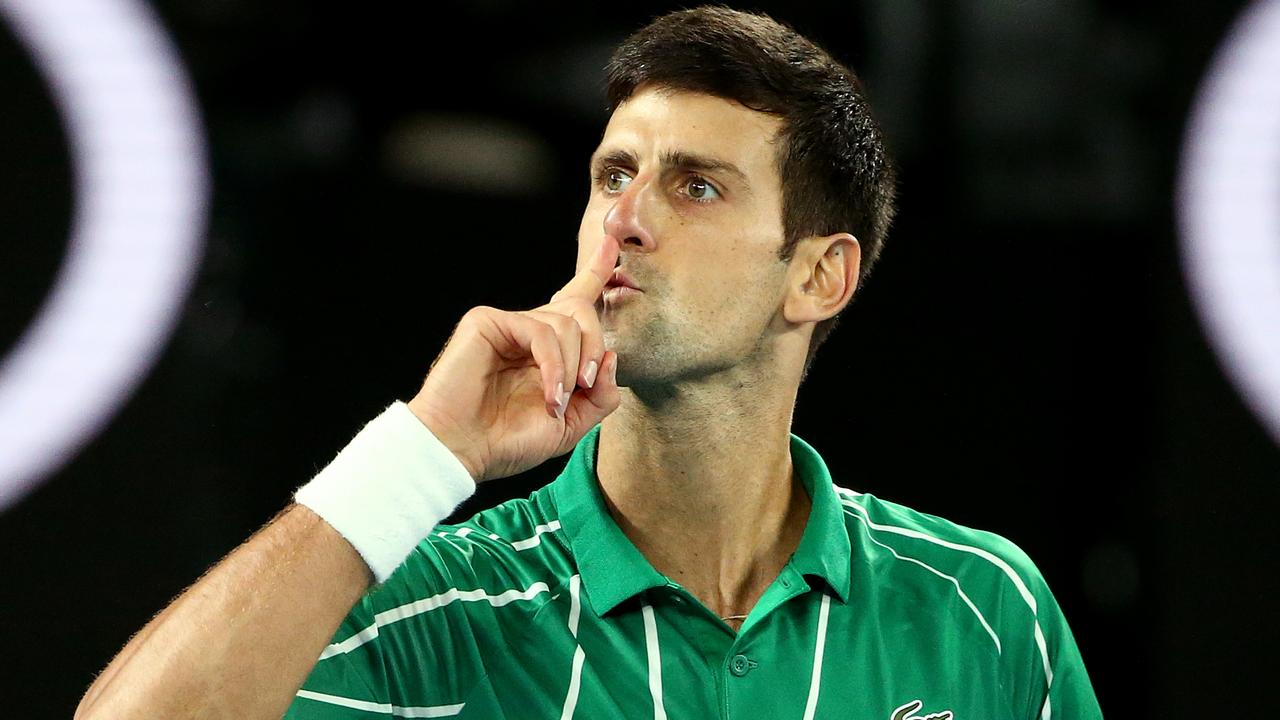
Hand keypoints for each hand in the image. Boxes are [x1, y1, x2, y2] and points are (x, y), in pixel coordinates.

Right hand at [406, 236, 621, 482]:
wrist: (461, 451)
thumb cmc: (507, 441)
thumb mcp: (571, 426)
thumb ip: (601, 396)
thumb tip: (612, 357)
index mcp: (546, 351)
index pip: (573, 301)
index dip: (594, 271)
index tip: (612, 245)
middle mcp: (528, 332)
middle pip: (580, 310)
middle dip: (595, 346)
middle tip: (587, 384)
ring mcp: (507, 325)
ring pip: (566, 323)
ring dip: (572, 367)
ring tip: (556, 401)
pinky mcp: (487, 322)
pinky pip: (541, 331)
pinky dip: (554, 366)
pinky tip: (549, 394)